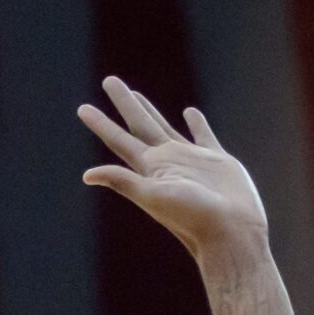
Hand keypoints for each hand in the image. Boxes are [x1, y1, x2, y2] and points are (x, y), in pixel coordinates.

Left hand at [79, 78, 267, 257]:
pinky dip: (197, 123)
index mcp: (150, 169)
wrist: (232, 233)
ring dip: (150, 111)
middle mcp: (166, 162)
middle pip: (139, 125)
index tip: (81, 108)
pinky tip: (190, 113)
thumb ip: (124, 182)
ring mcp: (191, 160)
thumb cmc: (193, 218)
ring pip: (165, 127)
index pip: (119, 140)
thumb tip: (87, 175)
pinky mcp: (217, 161)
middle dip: (124, 103)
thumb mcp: (154, 197)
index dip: (100, 124)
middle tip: (109, 81)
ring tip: (137, 95)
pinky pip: (203, 135)